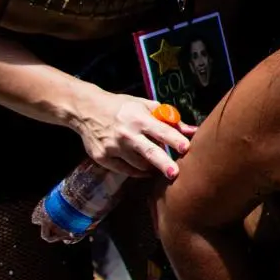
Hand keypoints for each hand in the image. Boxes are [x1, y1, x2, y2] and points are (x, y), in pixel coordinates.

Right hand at [68, 91, 192, 179]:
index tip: (187, 148)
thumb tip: (192, 131)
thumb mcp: (145, 106)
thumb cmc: (123, 108)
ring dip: (152, 167)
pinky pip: (125, 170)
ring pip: (139, 164)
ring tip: (161, 165)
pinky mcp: (102, 158)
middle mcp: (126, 134)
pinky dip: (138, 171)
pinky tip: (146, 169)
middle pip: (149, 152)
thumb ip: (169, 119)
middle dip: (163, 163)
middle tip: (175, 173)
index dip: (175, 140)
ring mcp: (113, 147)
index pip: (161, 131)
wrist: (87, 110)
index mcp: (139, 119)